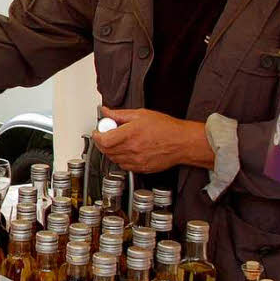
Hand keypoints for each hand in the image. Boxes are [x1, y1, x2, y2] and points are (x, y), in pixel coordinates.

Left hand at [91, 107, 213, 172]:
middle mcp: (132, 149)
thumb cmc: (166, 128)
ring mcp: (136, 161)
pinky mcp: (141, 168)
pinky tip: (127, 150)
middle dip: (102, 142)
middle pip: (105, 150)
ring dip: (110, 150)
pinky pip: (123, 165)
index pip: (103, 140)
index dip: (97, 135)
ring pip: (113, 159)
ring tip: (118, 141)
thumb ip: (120, 114)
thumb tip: (106, 111)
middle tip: (106, 134)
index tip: (98, 131)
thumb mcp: (141, 114)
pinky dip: (120, 158)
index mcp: (130, 134)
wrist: (182, 143)